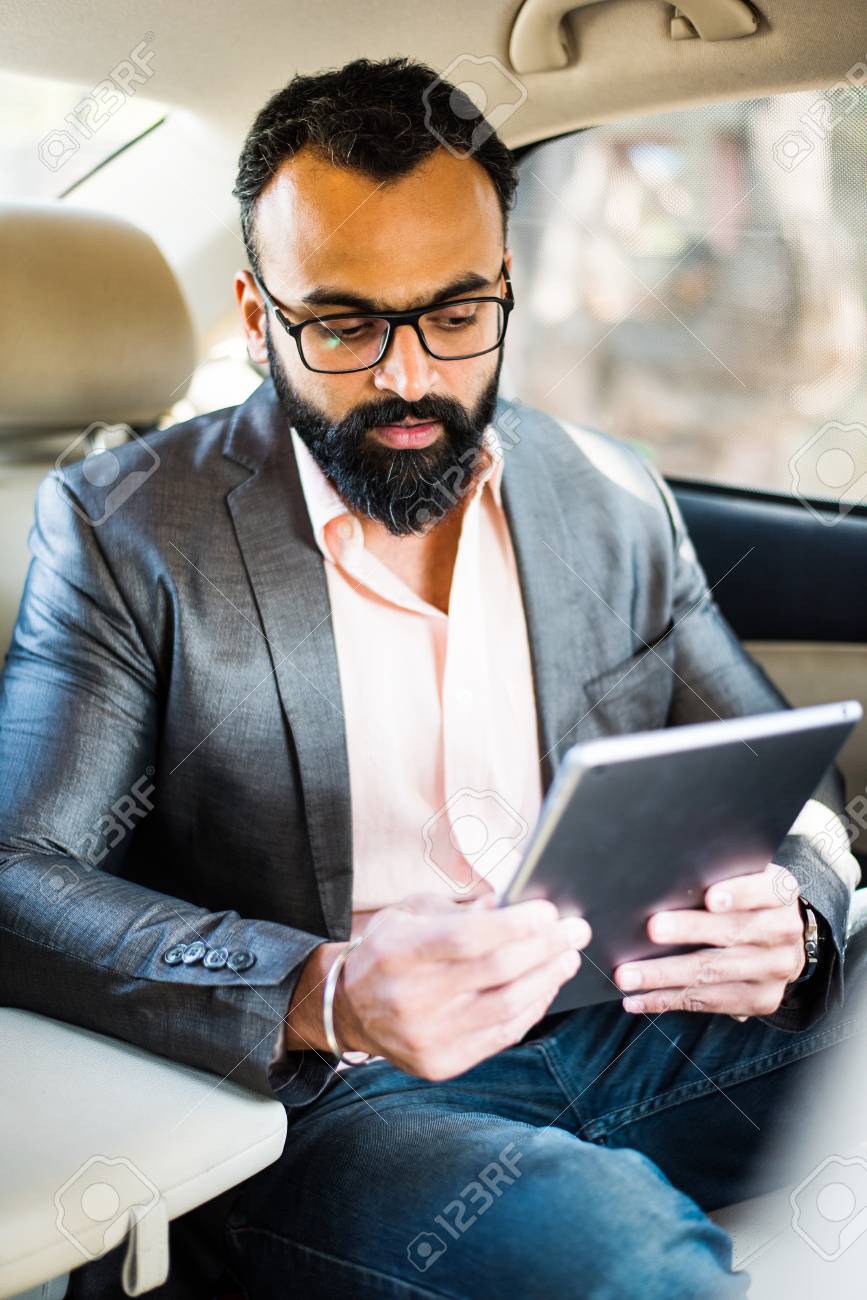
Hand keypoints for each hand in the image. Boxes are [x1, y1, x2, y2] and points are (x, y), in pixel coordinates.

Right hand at [285, 892, 590, 1078]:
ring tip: (567, 958)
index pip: (469, 937)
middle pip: (497, 971)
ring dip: (547, 979)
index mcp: (401, 951)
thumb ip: (461, 908)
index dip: (516, 924)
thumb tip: (512, 901)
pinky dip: (530, 1010)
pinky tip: (545, 988)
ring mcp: (427, 1035)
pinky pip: (500, 1036)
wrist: (348, 1009)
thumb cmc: (389, 950)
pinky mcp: (439, 1063)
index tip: (549, 911)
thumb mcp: (411, 913)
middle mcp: (412, 997)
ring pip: (506, 1007)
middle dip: (545, 948)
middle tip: (575, 931)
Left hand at [612, 863, 806, 1017]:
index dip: (738, 894)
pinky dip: (667, 1000)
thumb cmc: (747, 899)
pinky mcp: (760, 1000)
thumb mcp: (746, 878)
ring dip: (664, 975)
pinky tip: (637, 999)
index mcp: (780, 894)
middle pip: (732, 933)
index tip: (710, 897)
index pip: (763, 891)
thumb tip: (667, 879)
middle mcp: (783, 932)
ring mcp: (774, 970)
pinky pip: (708, 1002)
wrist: (785, 943)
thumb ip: (718, 875)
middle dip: (689, 930)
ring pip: (713, 972)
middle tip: (652, 929)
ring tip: (627, 976)